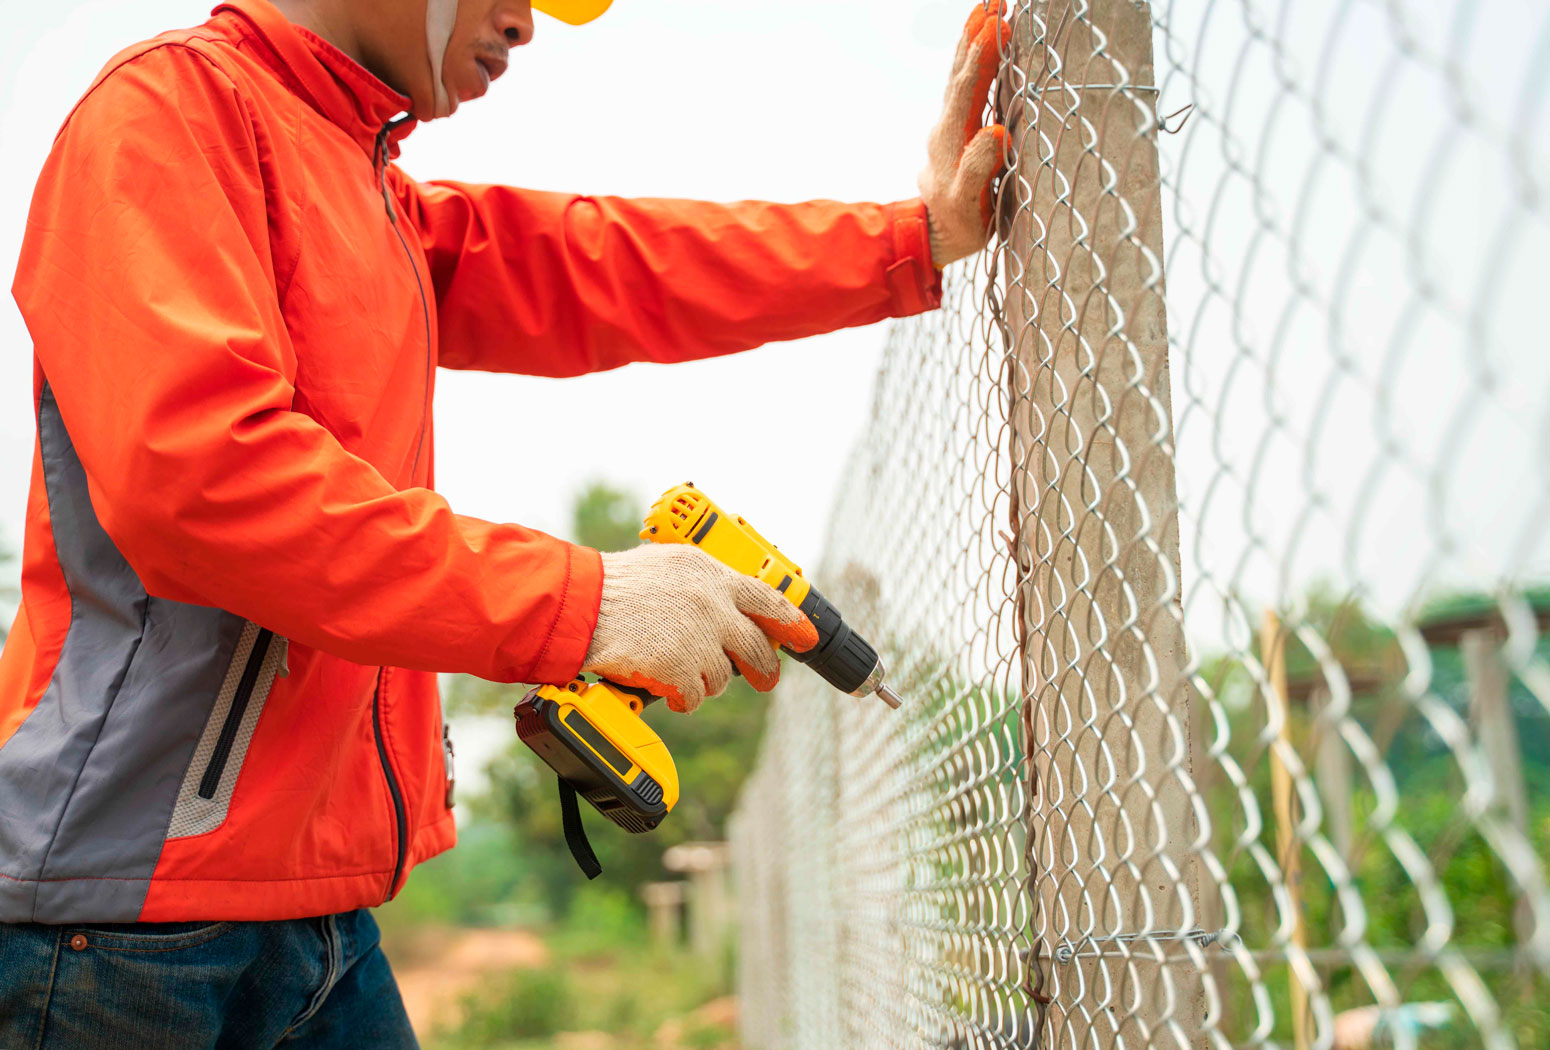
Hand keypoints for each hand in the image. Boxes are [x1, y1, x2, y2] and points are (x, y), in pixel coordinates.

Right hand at [581, 545, 818, 712]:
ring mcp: (700, 640)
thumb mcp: (668, 564)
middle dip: (764, 670)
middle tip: (766, 679)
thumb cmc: (615, 584)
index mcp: (712, 575)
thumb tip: (726, 599)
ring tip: (678, 670)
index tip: (805, 636)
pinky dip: (681, 697)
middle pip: (756, 648)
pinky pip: (695, 696)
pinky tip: (665, 687)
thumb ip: (702, 581)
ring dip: (704, 680)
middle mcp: (714, 606)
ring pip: (723, 677)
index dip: (792, 622)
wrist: (582, 605)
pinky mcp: (682, 670)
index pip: (768, 599)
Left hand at [919, 1, 1010, 267]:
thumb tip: (996, 131)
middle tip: (994, 0)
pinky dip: (976, 62)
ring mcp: (951, 125)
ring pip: (962, 75)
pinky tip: (985, 48)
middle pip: (961, 72)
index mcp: (951, 139)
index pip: (967, 90)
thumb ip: (979, 169)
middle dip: (976, 34)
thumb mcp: (968, 204)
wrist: (934, 236)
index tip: (995, 24)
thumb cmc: (957, 224)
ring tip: (989, 9)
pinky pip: (967, 87)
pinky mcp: (957, 129)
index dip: (982, 57)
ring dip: (974, 41)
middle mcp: (947, 126)